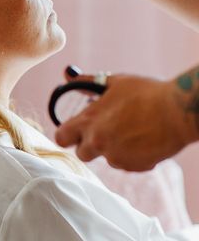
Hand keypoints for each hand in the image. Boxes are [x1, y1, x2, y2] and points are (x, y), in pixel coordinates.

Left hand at [54, 68, 198, 170]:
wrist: (178, 112)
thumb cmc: (146, 93)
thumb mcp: (113, 83)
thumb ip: (86, 82)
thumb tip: (67, 74)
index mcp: (89, 122)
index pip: (61, 137)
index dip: (67, 134)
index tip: (74, 131)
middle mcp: (98, 143)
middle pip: (82, 153)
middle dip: (90, 144)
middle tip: (105, 131)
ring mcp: (116, 157)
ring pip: (106, 158)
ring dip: (113, 149)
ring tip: (131, 131)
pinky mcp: (135, 166)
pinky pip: (126, 163)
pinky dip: (131, 155)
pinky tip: (143, 140)